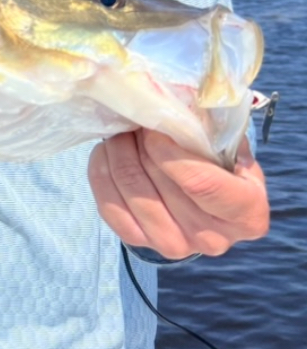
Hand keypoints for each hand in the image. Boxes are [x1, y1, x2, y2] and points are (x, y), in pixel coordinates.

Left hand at [88, 130, 269, 258]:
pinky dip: (101, 172)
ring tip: (121, 131)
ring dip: (119, 152)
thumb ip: (209, 132)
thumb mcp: (229, 148)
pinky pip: (108, 204)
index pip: (200, 183)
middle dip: (141, 143)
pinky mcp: (139, 242)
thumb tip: (170, 103)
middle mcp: (213, 239)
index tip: (153, 127)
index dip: (168, 151)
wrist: (206, 205)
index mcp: (246, 215)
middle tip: (135, 120)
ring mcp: (174, 245)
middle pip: (160, 182)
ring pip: (131, 190)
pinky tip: (107, 152)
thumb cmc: (222, 169)